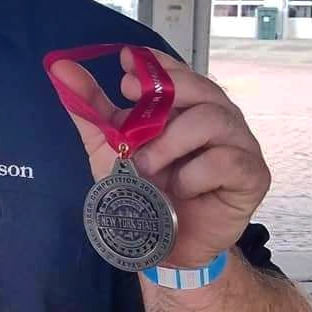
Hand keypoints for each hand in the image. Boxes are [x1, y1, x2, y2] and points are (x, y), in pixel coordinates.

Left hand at [50, 47, 270, 268]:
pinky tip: (181, 189)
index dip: (155, 66)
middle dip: (163, 98)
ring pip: (212, 119)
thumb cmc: (144, 191)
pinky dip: (194, 174)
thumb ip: (90, 108)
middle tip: (134, 128)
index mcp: (187, 105)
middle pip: (200, 87)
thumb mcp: (109, 146)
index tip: (125, 68)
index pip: (177, 71)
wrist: (164, 246)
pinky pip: (226, 160)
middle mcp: (219, 117)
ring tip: (147, 168)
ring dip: (171, 142)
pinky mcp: (253, 176)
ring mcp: (240, 144)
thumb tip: (59, 67)